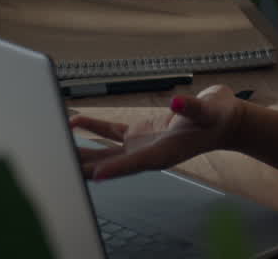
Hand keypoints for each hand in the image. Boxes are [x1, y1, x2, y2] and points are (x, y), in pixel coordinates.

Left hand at [69, 85, 244, 180]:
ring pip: (103, 151)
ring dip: (81, 151)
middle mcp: (146, 154)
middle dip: (86, 165)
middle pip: (110, 164)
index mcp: (163, 153)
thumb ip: (192, 108)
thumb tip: (176, 102)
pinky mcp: (138, 133)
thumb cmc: (218, 118)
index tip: (95, 176)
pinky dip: (92, 127)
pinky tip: (74, 122)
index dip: (115, 169)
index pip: (135, 164)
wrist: (222, 119)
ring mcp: (139, 145)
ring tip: (55, 149)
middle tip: (59, 166)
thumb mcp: (209, 111)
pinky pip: (109, 132)